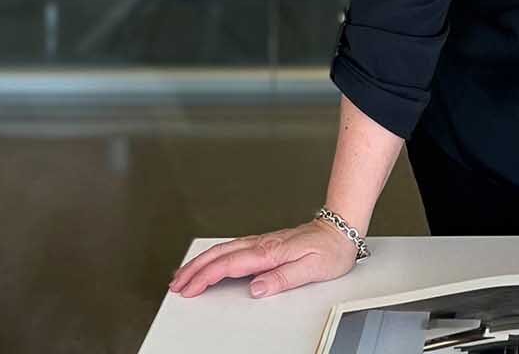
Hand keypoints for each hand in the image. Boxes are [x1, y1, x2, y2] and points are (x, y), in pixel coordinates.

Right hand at [167, 219, 360, 298]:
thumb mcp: (312, 269)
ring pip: (223, 250)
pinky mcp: (265, 244)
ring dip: (200, 262)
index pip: (229, 265)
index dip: (206, 277)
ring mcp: (262, 242)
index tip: (190, 289)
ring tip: (183, 275)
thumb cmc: (331, 249)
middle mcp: (262, 244)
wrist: (341, 230)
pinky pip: (232, 249)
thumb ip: (283, 278)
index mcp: (270, 252)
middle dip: (194, 270)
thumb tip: (257, 288)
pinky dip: (215, 257)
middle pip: (219, 255)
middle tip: (176, 285)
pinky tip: (211, 263)